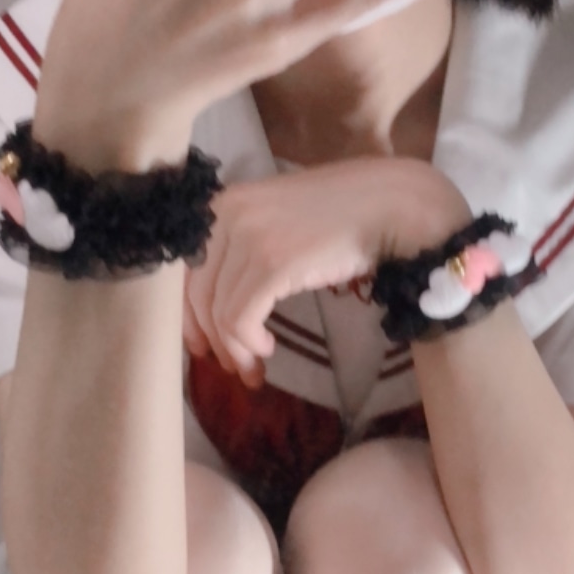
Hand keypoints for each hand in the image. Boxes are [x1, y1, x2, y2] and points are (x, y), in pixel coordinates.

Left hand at [183, 159, 469, 384]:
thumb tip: (220, 301)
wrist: (390, 204)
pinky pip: (240, 318)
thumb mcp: (277, 220)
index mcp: (221, 204)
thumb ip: (244, 248)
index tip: (202, 345)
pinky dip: (248, 343)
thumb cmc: (341, 214)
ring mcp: (249, 238)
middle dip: (211, 338)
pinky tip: (267, 350)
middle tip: (231, 367)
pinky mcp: (272, 263)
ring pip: (219, 312)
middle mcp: (226, 216)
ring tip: (254, 368)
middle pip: (197, 294)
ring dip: (235, 350)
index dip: (188, 315)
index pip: (182, 270)